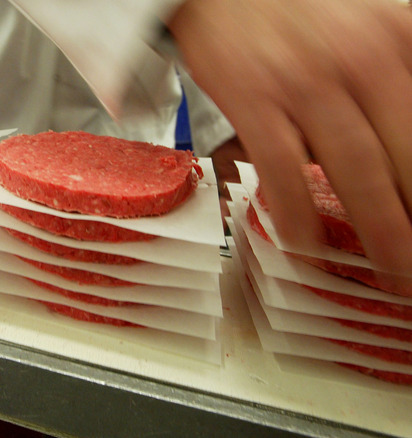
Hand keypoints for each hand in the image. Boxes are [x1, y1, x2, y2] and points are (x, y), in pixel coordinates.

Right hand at [169, 0, 411, 273]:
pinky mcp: (253, 98)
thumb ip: (397, 67)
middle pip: (410, 159)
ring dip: (381, 234)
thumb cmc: (296, 5)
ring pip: (357, 173)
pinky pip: (283, 173)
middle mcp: (364, 59)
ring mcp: (307, 82)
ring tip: (396, 275)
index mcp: (401, 37)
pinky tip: (309, 247)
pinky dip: (298, 218)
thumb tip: (402, 141)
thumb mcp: (373, 17)